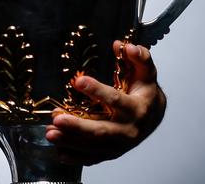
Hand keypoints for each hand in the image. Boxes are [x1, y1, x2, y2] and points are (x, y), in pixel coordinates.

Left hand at [45, 40, 166, 165]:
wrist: (154, 117)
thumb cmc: (145, 92)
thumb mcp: (146, 72)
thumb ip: (139, 57)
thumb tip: (125, 46)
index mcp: (137, 108)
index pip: (116, 100)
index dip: (97, 91)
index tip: (78, 81)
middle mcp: (129, 130)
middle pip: (102, 131)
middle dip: (78, 126)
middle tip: (57, 119)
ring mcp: (120, 145)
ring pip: (94, 146)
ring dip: (71, 141)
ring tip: (50, 133)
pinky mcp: (111, 153)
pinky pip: (93, 158)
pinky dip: (76, 157)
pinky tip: (59, 151)